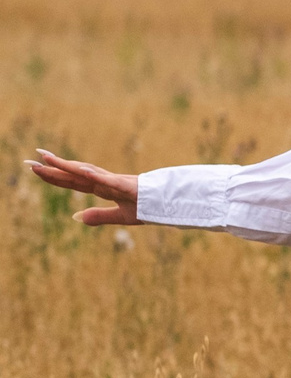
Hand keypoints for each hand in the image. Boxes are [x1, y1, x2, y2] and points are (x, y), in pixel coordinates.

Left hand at [25, 150, 141, 225]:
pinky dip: (95, 175)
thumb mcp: (121, 217)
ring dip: (67, 166)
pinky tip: (81, 171)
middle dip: (52, 168)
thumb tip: (75, 217)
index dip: (54, 176)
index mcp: (104, 188)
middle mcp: (107, 181)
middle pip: (75, 174)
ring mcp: (117, 182)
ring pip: (88, 173)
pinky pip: (110, 180)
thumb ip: (99, 216)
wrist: (175, 204)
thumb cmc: (151, 208)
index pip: (74, 182)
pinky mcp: (129, 186)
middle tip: (28, 161)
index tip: (34, 168)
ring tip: (47, 159)